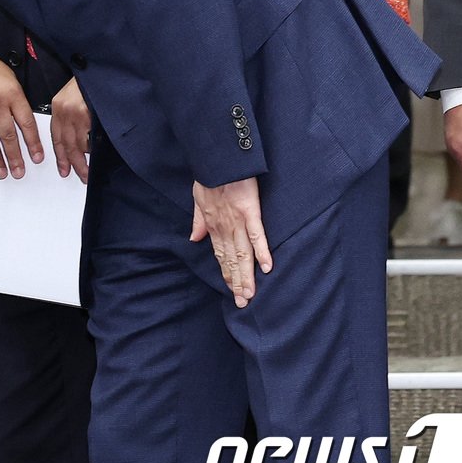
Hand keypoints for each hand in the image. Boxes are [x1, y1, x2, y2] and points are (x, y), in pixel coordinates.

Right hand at [0, 49, 42, 177]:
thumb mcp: (11, 80)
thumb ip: (17, 102)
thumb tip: (26, 130)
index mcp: (12, 93)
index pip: (26, 122)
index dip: (33, 143)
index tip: (37, 158)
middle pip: (8, 135)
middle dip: (15, 157)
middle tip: (19, 172)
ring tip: (1, 172)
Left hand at [49, 77, 90, 181]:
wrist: (101, 67)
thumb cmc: (91, 82)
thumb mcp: (75, 97)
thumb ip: (72, 117)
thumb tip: (79, 142)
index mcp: (59, 106)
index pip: (56, 136)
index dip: (60, 155)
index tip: (63, 168)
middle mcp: (65, 110)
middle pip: (66, 143)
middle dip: (72, 163)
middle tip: (79, 175)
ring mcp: (76, 112)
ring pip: (77, 144)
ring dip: (82, 160)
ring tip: (87, 171)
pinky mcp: (88, 114)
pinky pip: (90, 138)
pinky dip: (92, 148)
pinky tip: (94, 156)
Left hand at [190, 177, 271, 307]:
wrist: (216, 159)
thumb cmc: (208, 177)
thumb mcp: (197, 199)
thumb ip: (198, 221)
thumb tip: (194, 239)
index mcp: (212, 225)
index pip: (220, 255)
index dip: (226, 273)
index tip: (231, 289)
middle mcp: (224, 227)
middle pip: (232, 259)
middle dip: (237, 281)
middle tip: (242, 302)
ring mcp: (237, 221)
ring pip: (243, 253)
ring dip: (247, 274)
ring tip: (250, 294)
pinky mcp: (250, 211)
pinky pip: (257, 235)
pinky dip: (262, 251)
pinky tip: (267, 268)